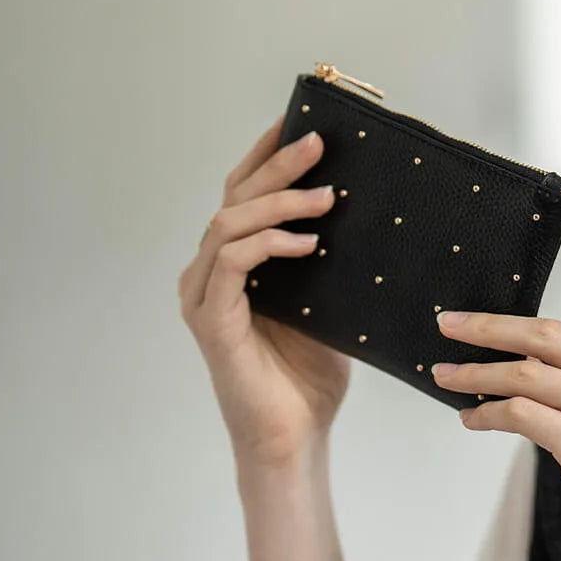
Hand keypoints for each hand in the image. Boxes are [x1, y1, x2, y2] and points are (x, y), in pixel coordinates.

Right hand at [178, 114, 350, 469]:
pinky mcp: (210, 321)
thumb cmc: (309, 373)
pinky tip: (307, 243)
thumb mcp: (326, 301)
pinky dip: (266, 243)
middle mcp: (210, 272)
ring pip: (228, 222)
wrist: (295, 437)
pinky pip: (231, 262)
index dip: (266, 156)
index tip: (299, 122)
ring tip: (326, 196)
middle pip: (234, 198)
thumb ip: (323, 259)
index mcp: (234, 264)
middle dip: (276, 165)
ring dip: (277, 202)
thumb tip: (355, 208)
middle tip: (318, 142)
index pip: (243, 195)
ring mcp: (204, 295)